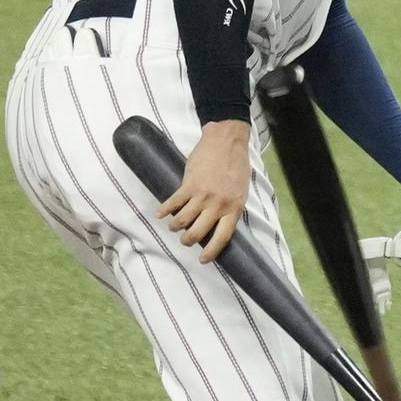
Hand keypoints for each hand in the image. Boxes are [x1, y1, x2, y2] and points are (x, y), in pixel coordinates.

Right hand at [157, 120, 250, 263]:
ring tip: (173, 226)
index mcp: (233, 208)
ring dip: (174, 227)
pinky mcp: (189, 184)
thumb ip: (231, 207)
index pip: (222, 238)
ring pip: (182, 221)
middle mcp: (217, 205)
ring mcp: (202, 195)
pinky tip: (160, 213)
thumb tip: (220, 223)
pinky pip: (173, 203)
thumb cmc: (236, 164)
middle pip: (197, 233)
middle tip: (184, 239)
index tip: (202, 259)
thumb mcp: (241, 190)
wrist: (226, 140)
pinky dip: (164, 210)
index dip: (211, 252)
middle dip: (187, 240)